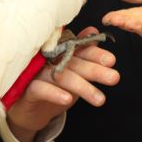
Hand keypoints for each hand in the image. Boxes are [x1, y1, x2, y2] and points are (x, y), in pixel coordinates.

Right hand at [6, 27, 118, 141]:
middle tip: (114, 78)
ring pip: (61, 76)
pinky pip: (40, 89)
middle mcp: (49, 59)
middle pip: (74, 62)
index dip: (95, 54)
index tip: (111, 61)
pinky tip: (68, 99)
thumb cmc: (53, 87)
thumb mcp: (72, 71)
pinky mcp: (27, 89)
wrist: (29, 110)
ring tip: (100, 99)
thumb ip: (83, 53)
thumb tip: (94, 31)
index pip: (79, 49)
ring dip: (82, 87)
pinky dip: (54, 93)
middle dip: (95, 70)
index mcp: (61, 53)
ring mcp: (37, 73)